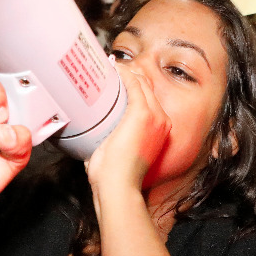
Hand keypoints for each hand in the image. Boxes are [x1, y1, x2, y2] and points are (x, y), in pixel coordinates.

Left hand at [85, 68, 170, 196]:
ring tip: (109, 67)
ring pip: (141, 84)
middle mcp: (161, 121)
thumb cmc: (116, 177)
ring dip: (125, 73)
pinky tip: (112, 69)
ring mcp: (154, 116)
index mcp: (159, 130)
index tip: (116, 80)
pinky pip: (134, 85)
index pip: (148, 99)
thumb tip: (94, 142)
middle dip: (129, 77)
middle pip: (146, 88)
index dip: (133, 86)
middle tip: (109, 71)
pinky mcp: (142, 113)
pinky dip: (123, 74)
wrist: (118, 187)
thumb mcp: (118, 155)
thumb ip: (112, 144)